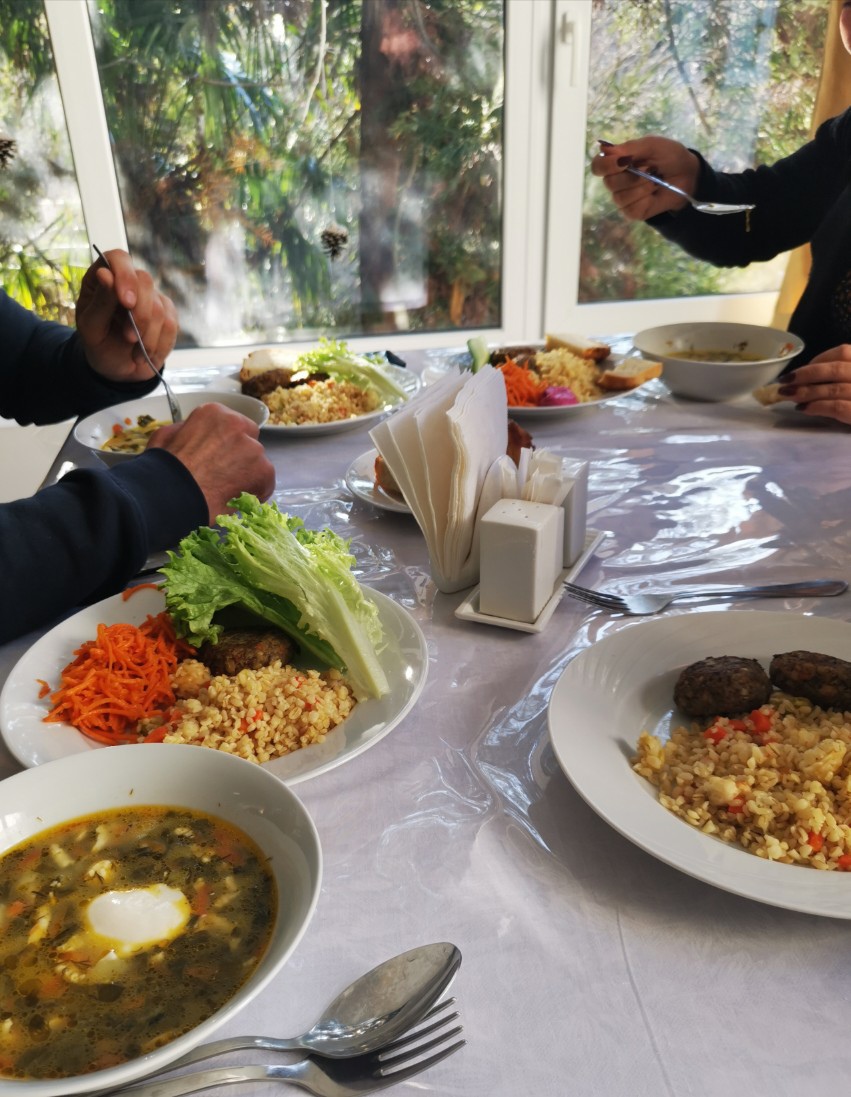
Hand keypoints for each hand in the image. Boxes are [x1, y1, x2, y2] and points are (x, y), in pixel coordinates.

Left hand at [75, 248, 178, 382]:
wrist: (117, 367)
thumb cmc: (99, 343)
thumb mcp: (91, 327)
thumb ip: (100, 302)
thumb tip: (105, 274)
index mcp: (103, 278)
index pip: (118, 258)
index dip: (125, 276)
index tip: (126, 302)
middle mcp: (129, 282)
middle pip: (145, 281)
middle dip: (139, 315)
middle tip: (129, 338)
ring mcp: (151, 297)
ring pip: (159, 307)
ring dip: (147, 336)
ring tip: (135, 352)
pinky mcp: (167, 313)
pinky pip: (171, 325)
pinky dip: (159, 344)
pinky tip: (147, 354)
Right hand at [147, 403, 275, 520]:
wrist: (172, 495)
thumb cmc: (164, 470)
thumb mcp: (165, 437)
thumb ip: (185, 430)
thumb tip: (191, 431)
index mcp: (214, 413)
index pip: (230, 425)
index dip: (225, 444)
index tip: (216, 458)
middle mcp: (237, 424)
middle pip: (248, 440)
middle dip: (239, 456)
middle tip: (224, 474)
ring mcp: (253, 447)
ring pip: (257, 461)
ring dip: (247, 474)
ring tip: (226, 490)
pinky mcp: (264, 470)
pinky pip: (265, 481)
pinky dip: (255, 492)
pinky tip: (236, 499)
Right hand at [591, 136, 700, 220]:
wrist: (688, 175)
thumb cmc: (669, 156)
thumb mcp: (652, 145)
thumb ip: (630, 147)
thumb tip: (606, 149)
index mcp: (617, 162)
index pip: (597, 166)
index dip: (605, 165)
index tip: (622, 161)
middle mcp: (616, 181)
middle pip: (609, 183)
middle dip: (632, 176)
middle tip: (649, 169)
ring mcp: (623, 198)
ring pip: (620, 197)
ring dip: (641, 187)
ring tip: (655, 181)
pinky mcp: (633, 212)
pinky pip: (631, 209)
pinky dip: (645, 199)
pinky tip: (654, 193)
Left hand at [777, 347, 850, 425]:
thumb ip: (843, 376)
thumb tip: (808, 379)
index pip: (844, 352)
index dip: (818, 359)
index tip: (801, 369)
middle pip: (835, 369)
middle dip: (806, 375)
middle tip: (784, 382)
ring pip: (834, 388)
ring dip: (807, 391)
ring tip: (788, 396)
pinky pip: (838, 408)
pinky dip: (818, 407)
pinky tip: (804, 409)